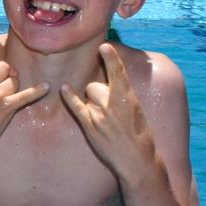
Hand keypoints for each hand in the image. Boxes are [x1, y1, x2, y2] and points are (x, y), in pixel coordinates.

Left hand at [61, 43, 153, 178]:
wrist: (137, 160)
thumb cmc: (140, 137)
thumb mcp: (137, 112)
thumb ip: (124, 97)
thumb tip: (114, 85)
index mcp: (128, 98)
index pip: (118, 73)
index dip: (111, 58)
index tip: (104, 46)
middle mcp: (113, 103)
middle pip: (94, 85)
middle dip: (97, 92)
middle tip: (108, 110)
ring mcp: (100, 114)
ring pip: (88, 95)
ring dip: (92, 102)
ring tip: (104, 120)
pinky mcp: (90, 126)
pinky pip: (76, 106)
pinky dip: (69, 97)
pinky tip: (64, 88)